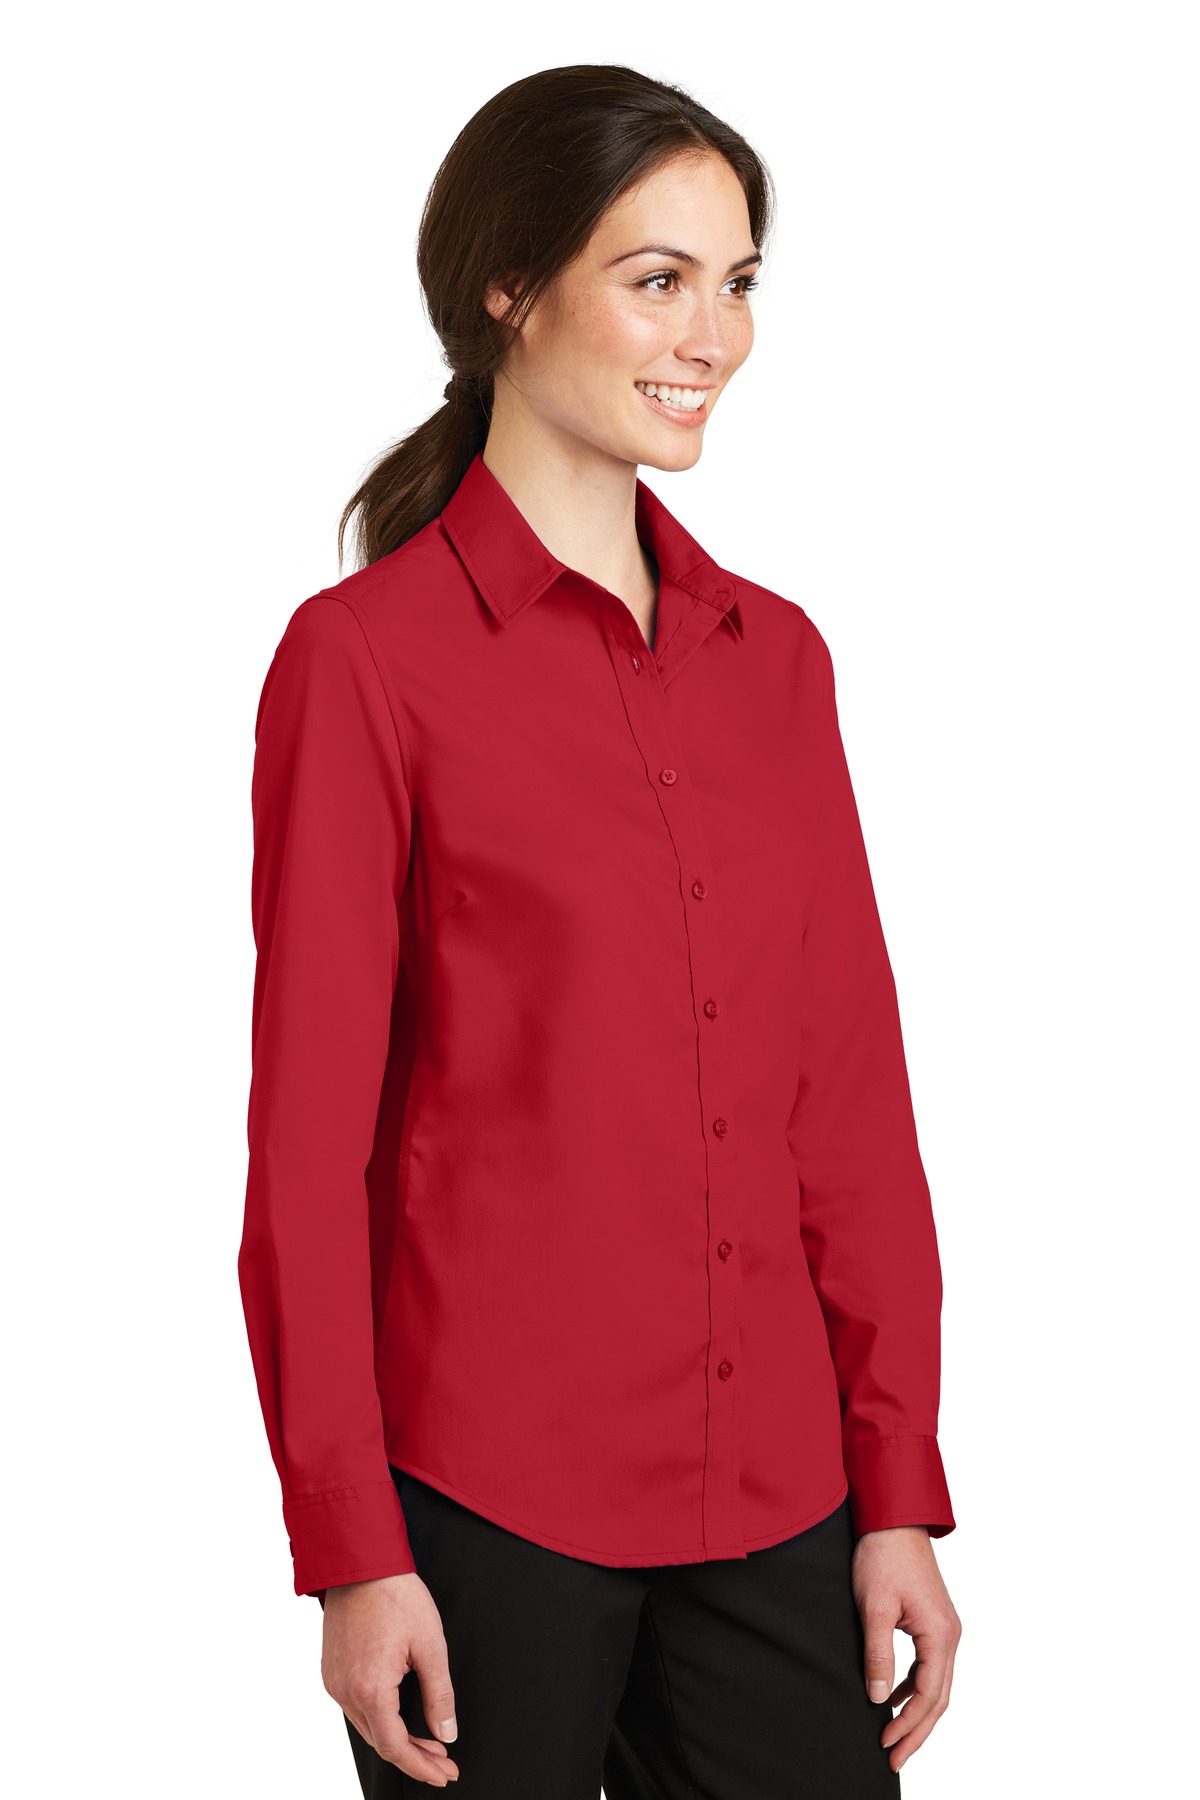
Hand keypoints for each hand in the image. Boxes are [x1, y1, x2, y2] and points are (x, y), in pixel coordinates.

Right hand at [321, 1572, 460, 1786]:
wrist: (361, 1563)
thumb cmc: (395, 1595)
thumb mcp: (430, 1645)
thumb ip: (440, 1695)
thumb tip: (447, 1732)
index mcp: (370, 1688)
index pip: (395, 1747)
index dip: (422, 1766)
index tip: (444, 1772)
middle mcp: (345, 1690)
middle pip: (381, 1742)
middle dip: (415, 1756)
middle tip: (444, 1761)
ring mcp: (334, 1681)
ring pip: (367, 1727)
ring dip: (397, 1738)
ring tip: (428, 1742)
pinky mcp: (330, 1670)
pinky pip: (355, 1707)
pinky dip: (379, 1718)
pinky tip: (399, 1716)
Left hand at [851, 1526, 960, 1773]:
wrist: (893, 1518)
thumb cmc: (882, 1555)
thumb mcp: (874, 1606)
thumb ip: (878, 1654)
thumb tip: (879, 1699)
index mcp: (940, 1634)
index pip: (929, 1696)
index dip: (908, 1725)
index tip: (885, 1745)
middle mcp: (950, 1635)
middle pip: (939, 1698)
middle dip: (917, 1731)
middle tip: (893, 1759)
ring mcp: (944, 1629)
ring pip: (936, 1685)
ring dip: (916, 1713)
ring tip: (894, 1737)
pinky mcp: (934, 1622)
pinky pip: (929, 1666)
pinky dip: (914, 1688)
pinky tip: (894, 1698)